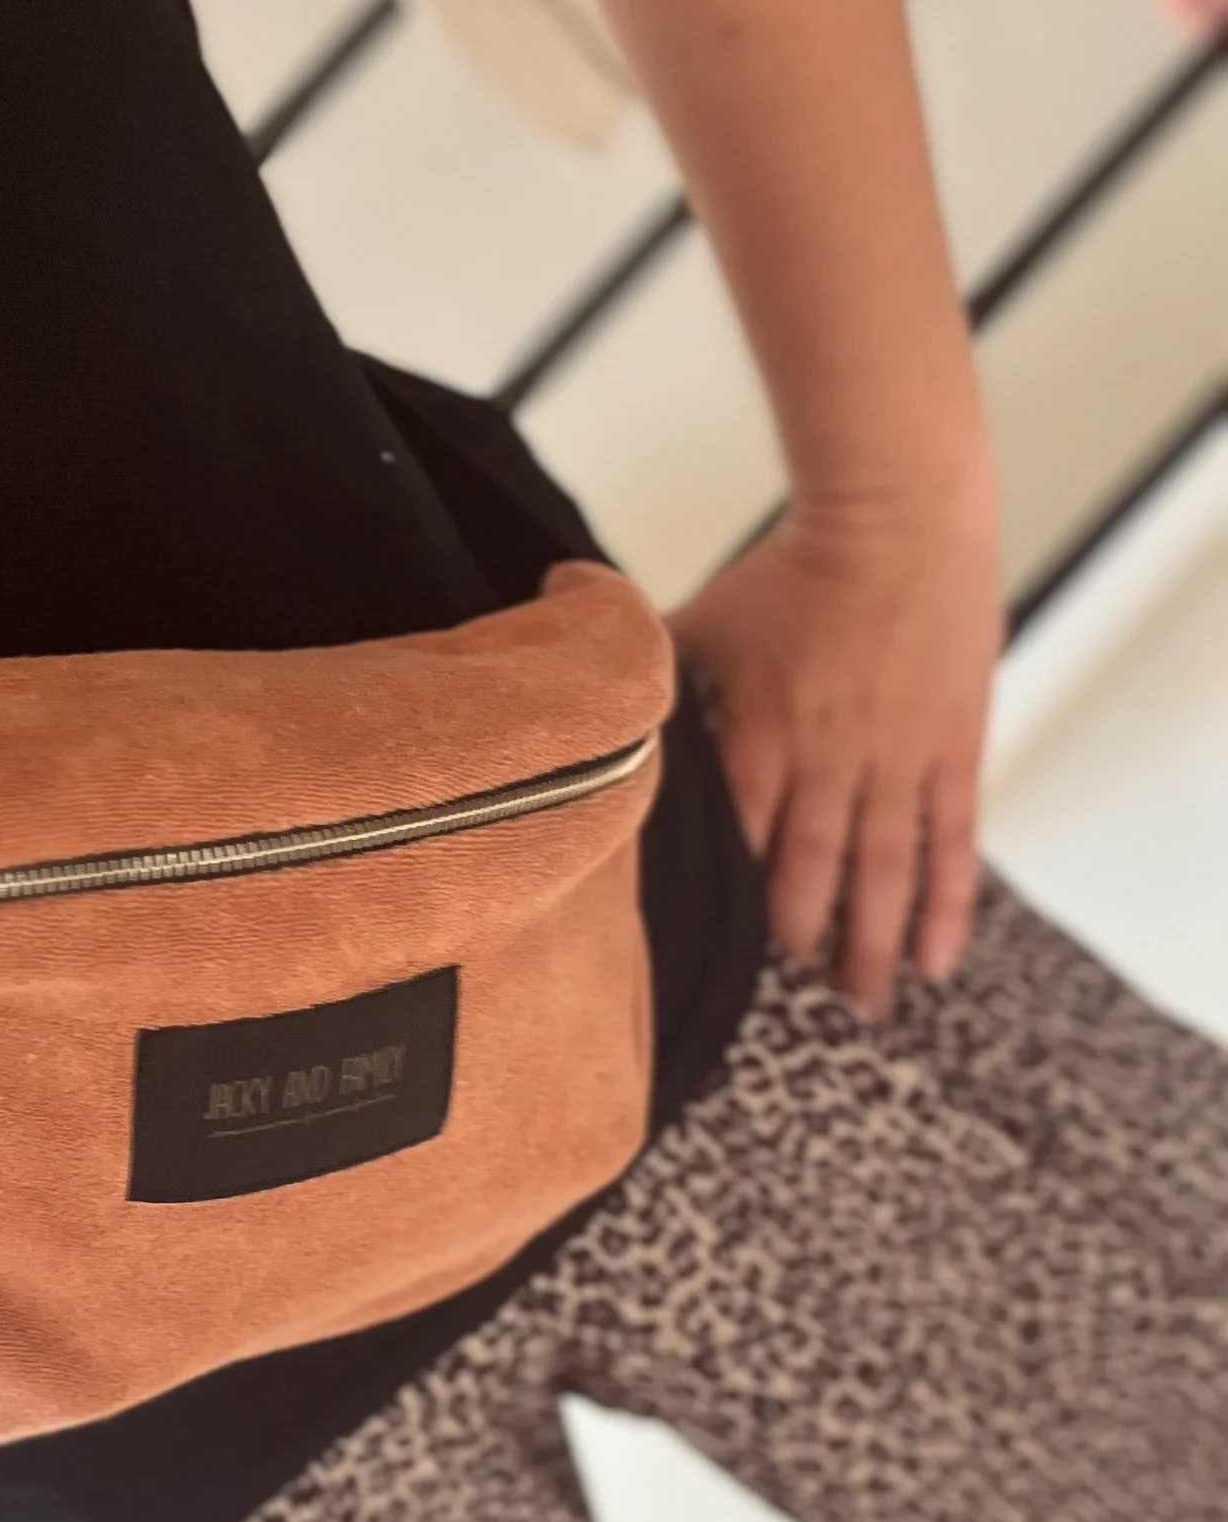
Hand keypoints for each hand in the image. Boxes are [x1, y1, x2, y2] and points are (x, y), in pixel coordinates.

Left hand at [660, 472, 1004, 1020]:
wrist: (897, 514)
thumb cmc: (790, 566)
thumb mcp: (699, 621)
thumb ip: (639, 668)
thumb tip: (571, 684)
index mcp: (757, 735)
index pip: (733, 839)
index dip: (725, 902)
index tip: (710, 957)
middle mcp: (826, 761)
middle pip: (807, 873)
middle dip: (799, 943)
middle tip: (798, 1007)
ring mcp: (895, 761)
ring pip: (881, 873)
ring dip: (872, 944)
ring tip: (866, 1006)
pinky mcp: (950, 751)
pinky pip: (950, 843)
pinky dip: (945, 905)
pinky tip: (936, 962)